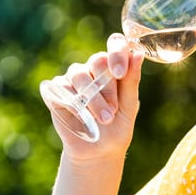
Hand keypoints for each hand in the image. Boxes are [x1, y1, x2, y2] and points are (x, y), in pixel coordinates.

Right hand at [41, 33, 143, 160]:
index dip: (117, 53)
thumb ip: (132, 80)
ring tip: (104, 119)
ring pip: (80, 75)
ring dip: (93, 99)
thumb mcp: (129, 106)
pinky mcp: (57, 90)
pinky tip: (83, 117)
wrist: (98, 151)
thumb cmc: (118, 126)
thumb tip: (138, 54)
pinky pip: (63, 88)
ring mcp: (74, 77)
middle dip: (107, 88)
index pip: (115, 43)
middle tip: (113, 111)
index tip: (120, 73)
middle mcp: (93, 67)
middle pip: (97, 60)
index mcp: (114, 65)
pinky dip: (74, 103)